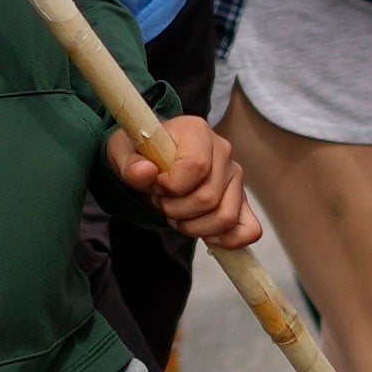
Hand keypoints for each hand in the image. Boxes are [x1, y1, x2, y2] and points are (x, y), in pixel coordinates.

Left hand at [107, 111, 264, 261]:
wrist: (150, 163)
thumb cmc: (139, 155)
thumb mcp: (122, 153)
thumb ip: (129, 164)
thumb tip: (145, 173)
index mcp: (196, 131)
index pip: (197, 166)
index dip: (171, 186)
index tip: (155, 185)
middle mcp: (222, 150)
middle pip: (208, 197)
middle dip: (176, 210)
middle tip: (161, 202)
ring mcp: (235, 176)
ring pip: (225, 216)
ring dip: (194, 227)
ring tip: (176, 215)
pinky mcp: (241, 200)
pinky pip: (249, 229)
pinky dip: (227, 240)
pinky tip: (205, 234)